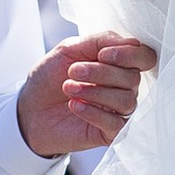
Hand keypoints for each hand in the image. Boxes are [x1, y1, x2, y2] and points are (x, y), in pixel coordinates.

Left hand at [19, 32, 155, 156]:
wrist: (30, 108)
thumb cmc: (50, 77)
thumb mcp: (70, 49)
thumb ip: (100, 41)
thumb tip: (132, 42)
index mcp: (119, 64)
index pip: (144, 57)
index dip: (130, 55)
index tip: (102, 55)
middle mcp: (124, 87)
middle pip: (133, 78)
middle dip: (101, 72)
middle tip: (73, 71)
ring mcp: (118, 111)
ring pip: (126, 100)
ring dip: (96, 92)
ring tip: (69, 88)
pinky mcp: (110, 133)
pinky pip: (116, 124)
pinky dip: (93, 112)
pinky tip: (74, 105)